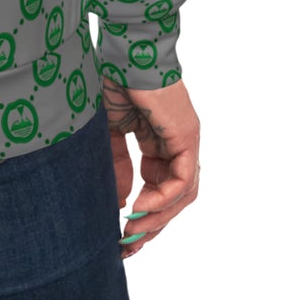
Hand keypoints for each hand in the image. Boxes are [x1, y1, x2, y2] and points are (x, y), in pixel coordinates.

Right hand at [103, 75, 199, 256]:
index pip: (160, 187)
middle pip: (174, 197)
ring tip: (133, 231)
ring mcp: (186, 141)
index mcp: (160, 141)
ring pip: (183, 194)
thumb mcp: (111, 132)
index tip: (122, 234)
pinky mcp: (187, 138)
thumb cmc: (115, 82)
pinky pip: (183, 180)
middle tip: (128, 245)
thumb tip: (122, 201)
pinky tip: (141, 206)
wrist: (123, 54)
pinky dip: (164, 198)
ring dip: (158, 217)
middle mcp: (178, 144)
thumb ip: (119, 165)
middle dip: (152, 224)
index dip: (143, 212)